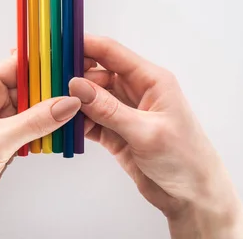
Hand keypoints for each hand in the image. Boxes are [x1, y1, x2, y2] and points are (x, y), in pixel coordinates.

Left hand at [0, 55, 82, 238]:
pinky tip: (56, 135)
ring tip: (72, 117)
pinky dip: (42, 132)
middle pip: (27, 88)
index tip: (69, 67)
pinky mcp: (1, 139)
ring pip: (30, 109)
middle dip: (50, 94)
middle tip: (76, 97)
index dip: (44, 66)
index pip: (16, 66)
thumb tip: (66, 104)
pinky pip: (28, 128)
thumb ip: (36, 120)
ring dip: (48, 115)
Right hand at [70, 36, 242, 238]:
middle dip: (73, 76)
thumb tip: (77, 85)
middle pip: (96, 73)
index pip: (112, 53)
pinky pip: (89, 119)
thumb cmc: (185, 159)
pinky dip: (76, 122)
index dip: (85, 45)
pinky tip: (64, 125)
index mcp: (151, 80)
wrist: (193, 197)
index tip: (59, 45)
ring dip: (72, 101)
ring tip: (53, 107)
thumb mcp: (145, 132)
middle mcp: (136, 91)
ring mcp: (124, 112)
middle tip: (49, 84)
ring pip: (89, 97)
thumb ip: (109, 109)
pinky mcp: (115, 132)